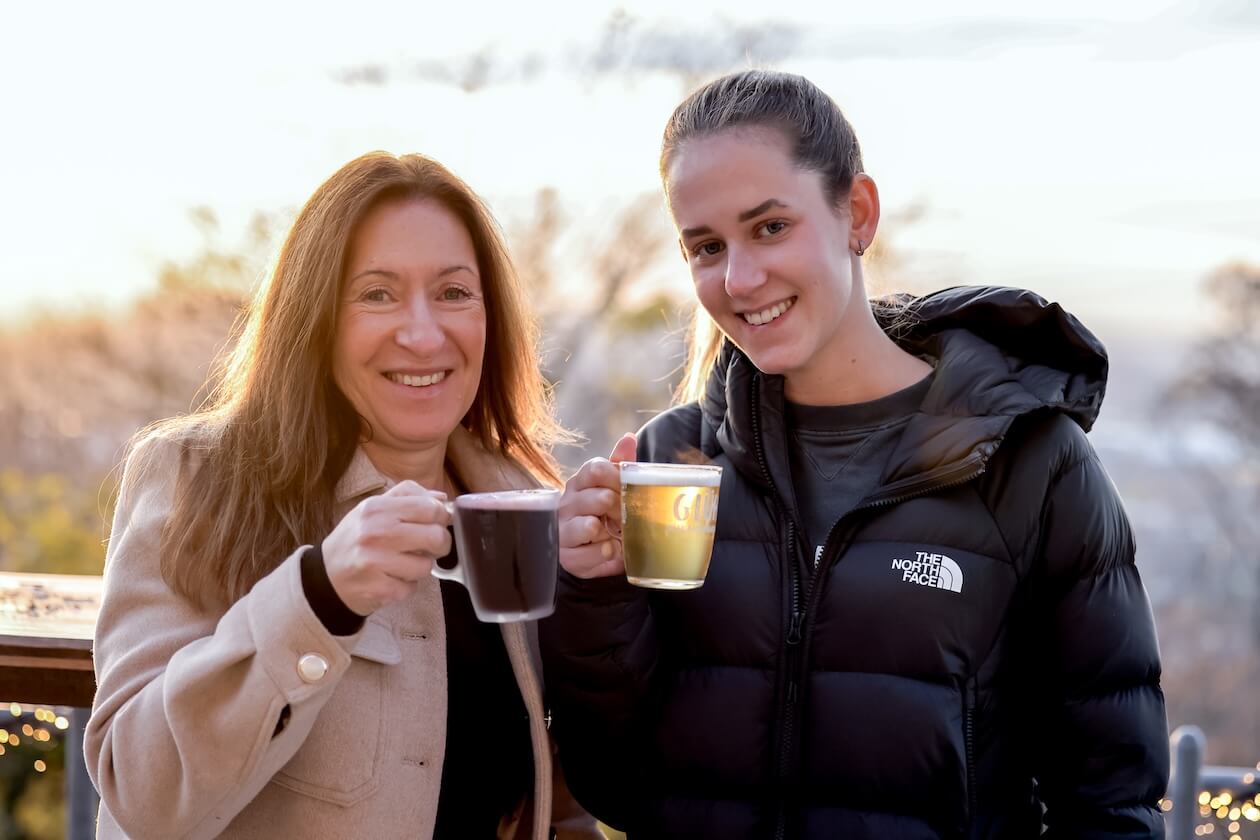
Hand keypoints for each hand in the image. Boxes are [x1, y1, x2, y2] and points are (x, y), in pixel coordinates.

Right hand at [321, 480, 451, 615]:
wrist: (325, 577)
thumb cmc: (355, 540)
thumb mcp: (373, 510)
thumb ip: (407, 498)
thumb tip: (441, 497)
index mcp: (377, 508)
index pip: (429, 507)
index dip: (443, 516)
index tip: (440, 523)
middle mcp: (375, 532)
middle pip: (436, 536)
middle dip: (440, 544)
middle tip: (430, 547)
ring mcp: (375, 562)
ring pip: (426, 566)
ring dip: (420, 568)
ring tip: (402, 564)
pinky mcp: (377, 588)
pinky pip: (411, 588)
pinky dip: (406, 586)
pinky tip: (391, 579)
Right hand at [559, 433, 635, 578]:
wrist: (585, 550)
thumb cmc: (601, 513)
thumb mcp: (611, 488)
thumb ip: (620, 464)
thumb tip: (629, 437)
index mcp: (580, 482)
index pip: (596, 468)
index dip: (618, 479)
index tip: (629, 491)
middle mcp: (567, 503)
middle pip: (600, 498)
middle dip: (620, 510)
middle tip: (626, 517)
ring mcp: (564, 529)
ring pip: (590, 526)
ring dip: (611, 533)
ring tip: (615, 536)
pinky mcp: (566, 555)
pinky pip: (591, 554)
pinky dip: (606, 554)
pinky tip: (609, 551)